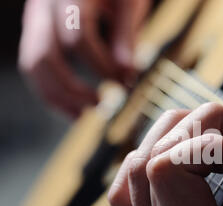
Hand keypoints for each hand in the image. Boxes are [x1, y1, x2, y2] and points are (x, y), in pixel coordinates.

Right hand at [18, 0, 150, 117]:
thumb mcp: (127, 4)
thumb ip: (125, 37)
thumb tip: (126, 74)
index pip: (78, 38)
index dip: (103, 66)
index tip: (126, 82)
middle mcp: (44, 6)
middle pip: (44, 55)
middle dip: (73, 88)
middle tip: (102, 105)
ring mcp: (35, 19)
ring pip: (32, 65)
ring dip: (58, 96)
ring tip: (85, 114)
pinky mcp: (36, 32)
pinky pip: (34, 66)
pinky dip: (52, 91)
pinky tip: (73, 107)